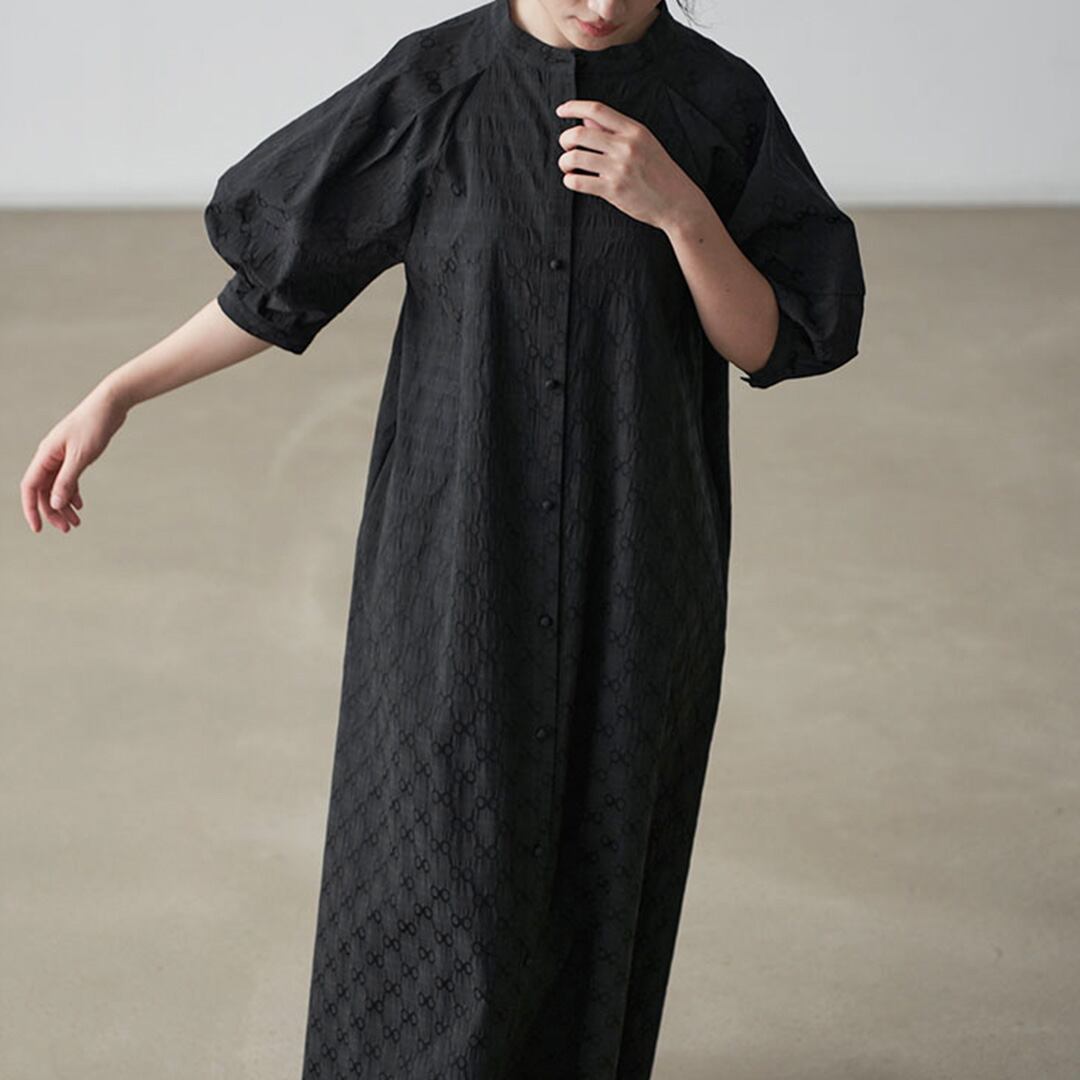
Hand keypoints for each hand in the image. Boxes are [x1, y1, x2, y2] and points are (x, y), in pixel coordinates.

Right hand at [20, 382, 130, 533]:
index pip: (30, 487)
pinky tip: (80, 504)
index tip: (38, 529)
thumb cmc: (94, 426)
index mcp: (45, 456)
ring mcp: (62, 456)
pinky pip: (68, 479)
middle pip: (44, 491)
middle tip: (68, 529)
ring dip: (64, 505)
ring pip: (57, 487)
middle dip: (53, 512)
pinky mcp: (75, 455)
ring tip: (77, 523)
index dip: (31, 509)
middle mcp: (49, 457)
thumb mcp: (81, 456)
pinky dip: (72, 493)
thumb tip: (55, 503)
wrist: (110, 405)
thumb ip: (67, 480)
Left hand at [554, 99, 707, 231]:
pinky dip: (569, 180)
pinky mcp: (613, 191)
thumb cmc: (660, 172)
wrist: (678, 202)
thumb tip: (586, 120)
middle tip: (566, 146)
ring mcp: (619, 169)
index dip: (574, 107)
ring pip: (574, 158)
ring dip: (564, 161)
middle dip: (565, 139)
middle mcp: (626, 146)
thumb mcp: (644, 143)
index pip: (597, 110)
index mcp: (634, 130)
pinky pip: (578, 182)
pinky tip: (573, 180)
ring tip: (568, 166)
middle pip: (579, 134)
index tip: (561, 111)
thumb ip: (615, 131)